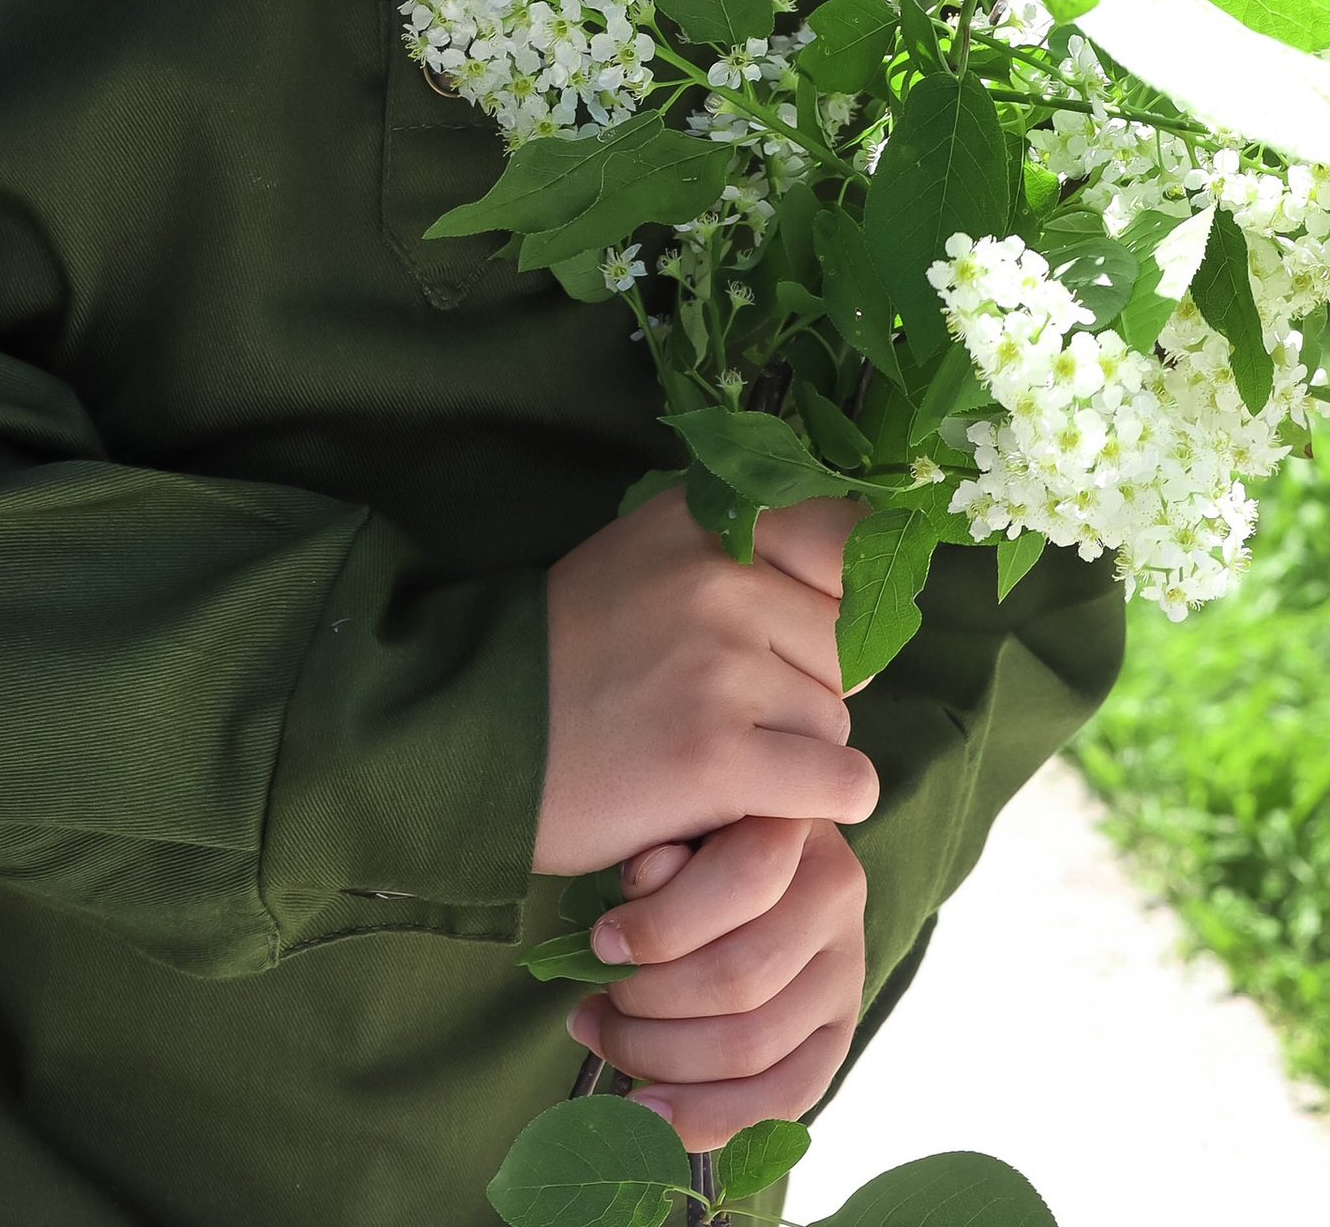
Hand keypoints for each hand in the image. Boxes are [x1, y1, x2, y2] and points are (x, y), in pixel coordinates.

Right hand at [533, 489, 878, 876]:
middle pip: (846, 642)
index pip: (846, 540)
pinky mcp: (717, 757)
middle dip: (810, 685)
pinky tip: (756, 806)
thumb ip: (738, 559)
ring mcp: (720, 667)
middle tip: (736, 715)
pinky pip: (841, 781)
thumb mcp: (645, 560)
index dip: (848, 595)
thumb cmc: (565, 657)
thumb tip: (860, 608)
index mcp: (703, 521)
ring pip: (839, 717)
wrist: (469, 736)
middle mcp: (718, 577)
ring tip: (715, 757)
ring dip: (796, 752)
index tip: (821, 633)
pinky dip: (814, 806)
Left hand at [567, 819, 867, 1148]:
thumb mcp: (670, 813)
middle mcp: (837, 896)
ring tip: (605, 1044)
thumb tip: (643, 877)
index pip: (746, 879)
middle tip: (591, 1006)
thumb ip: (660, 837)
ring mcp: (846, 971)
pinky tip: (650, 1112)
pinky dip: (710, 1118)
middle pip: (741, 977)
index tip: (601, 942)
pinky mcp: (839, 1033)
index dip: (662, 923)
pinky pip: (784, 1099)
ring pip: (754, 1046)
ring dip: (663, 1060)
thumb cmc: (685, 832)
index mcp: (797, 822)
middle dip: (648, 1004)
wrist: (736, 855)